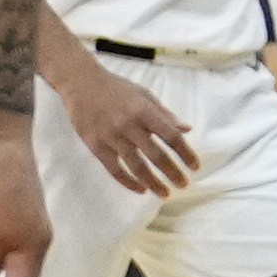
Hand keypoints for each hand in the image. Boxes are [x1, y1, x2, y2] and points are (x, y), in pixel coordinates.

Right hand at [45, 46, 193, 200]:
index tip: (195, 166)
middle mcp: (129, 125)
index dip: (185, 153)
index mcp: (144, 110)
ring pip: (136, 166)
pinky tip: (141, 189)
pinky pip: (115, 169)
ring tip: (165, 193)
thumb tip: (187, 129)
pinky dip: (129, 182)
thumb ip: (165, 114)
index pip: (171, 136)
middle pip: (156, 154)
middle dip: (172, 172)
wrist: (81, 83)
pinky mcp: (95, 146)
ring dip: (153, 182)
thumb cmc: (117, 88)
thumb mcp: (144, 95)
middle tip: (183, 184)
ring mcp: (111, 137)